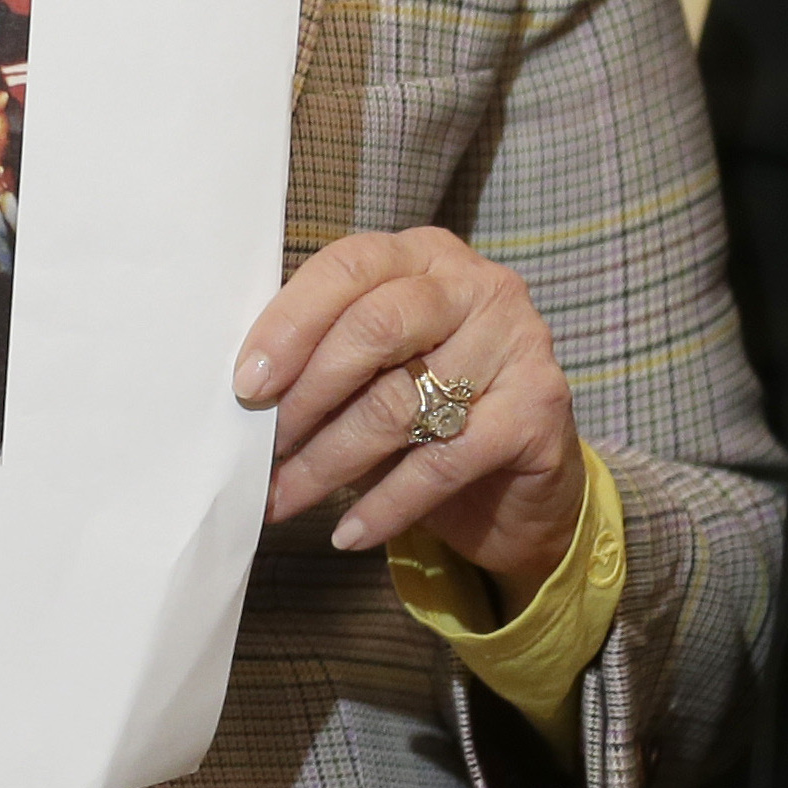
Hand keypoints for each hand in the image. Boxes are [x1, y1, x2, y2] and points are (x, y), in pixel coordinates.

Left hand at [227, 225, 582, 602]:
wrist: (522, 490)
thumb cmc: (431, 415)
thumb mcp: (377, 371)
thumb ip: (327, 357)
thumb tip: (249, 389)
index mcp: (425, 255)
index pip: (349, 267)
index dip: (290, 323)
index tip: (247, 384)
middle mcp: (478, 285)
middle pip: (376, 326)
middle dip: (307, 396)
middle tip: (266, 450)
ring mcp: (519, 343)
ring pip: (403, 401)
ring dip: (331, 460)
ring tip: (285, 498)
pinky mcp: (539, 410)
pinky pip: (444, 461)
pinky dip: (387, 503)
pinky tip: (348, 532)